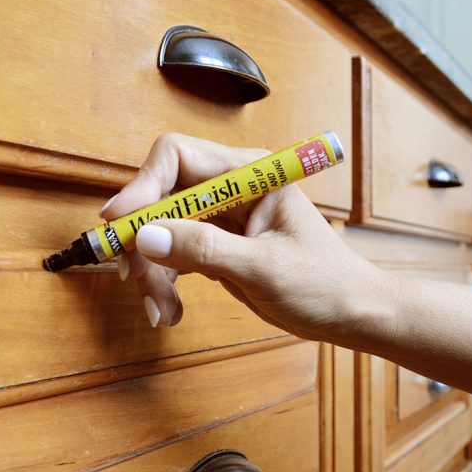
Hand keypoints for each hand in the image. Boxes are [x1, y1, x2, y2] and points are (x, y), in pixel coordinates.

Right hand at [101, 133, 393, 342]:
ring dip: (150, 271)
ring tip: (162, 310)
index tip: (120, 223)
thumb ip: (204, 249)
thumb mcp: (263, 268)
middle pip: (158, 197)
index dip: (143, 185)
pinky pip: (169, 255)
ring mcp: (218, 218)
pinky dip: (162, 282)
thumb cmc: (325, 283)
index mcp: (249, 173)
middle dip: (142, 241)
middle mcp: (229, 188)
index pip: (176, 157)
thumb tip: (146, 236)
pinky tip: (169, 311)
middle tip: (135, 280)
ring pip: (157, 231)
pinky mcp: (212, 245)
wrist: (351, 315)